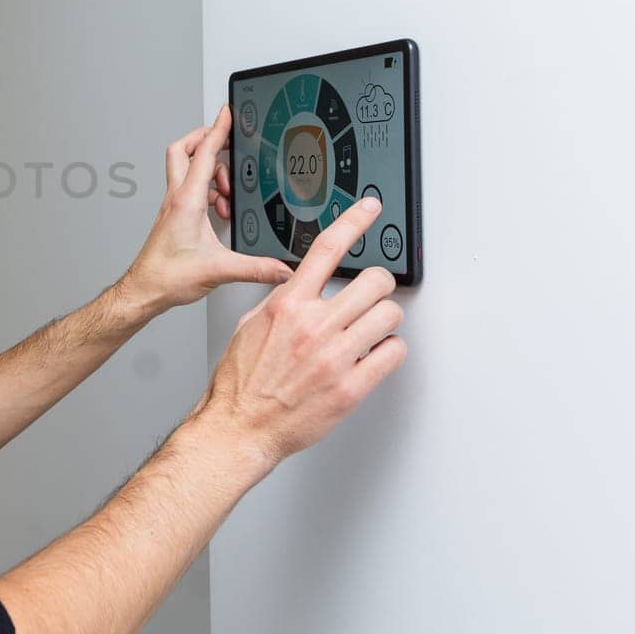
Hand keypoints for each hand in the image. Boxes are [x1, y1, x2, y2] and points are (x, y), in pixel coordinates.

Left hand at [118, 104, 293, 315]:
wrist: (144, 290)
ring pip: (186, 169)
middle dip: (205, 137)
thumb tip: (280, 267)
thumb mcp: (219, 270)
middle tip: (226, 140)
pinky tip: (219, 209)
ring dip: (209, 170)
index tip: (228, 112)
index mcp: (186, 201)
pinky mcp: (173, 217)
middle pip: (184, 150)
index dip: (218, 129)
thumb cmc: (167, 277)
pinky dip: (206, 191)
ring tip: (228, 192)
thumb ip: (255, 268)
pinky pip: (189, 190)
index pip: (203, 153)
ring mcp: (173, 206)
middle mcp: (177, 199)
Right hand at [189, 196, 406, 466]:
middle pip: (374, 281)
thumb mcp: (249, 326)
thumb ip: (279, 303)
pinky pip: (393, 353)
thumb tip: (297, 287)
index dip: (353, 221)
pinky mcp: (351, 387)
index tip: (368, 207)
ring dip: (384, 320)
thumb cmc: (240, 382)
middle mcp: (313, 325)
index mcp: (287, 305)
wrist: (240, 426)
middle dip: (378, 286)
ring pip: (390, 314)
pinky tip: (373, 355)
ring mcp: (335, 356)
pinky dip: (389, 351)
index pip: (326, 249)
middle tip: (371, 296)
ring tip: (369, 330)